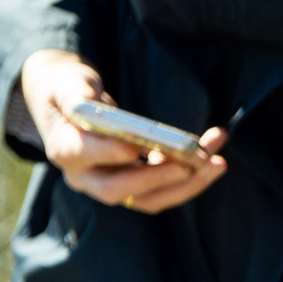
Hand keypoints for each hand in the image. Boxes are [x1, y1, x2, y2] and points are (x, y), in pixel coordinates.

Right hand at [20, 50, 226, 214]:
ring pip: (146, 199)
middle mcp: (84, 176)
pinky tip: (214, 155)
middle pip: (117, 190)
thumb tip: (90, 106)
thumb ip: (76, 95)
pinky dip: (190, 176)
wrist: (67, 104)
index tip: (135, 147)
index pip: (82, 157)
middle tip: (191, 162)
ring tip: (217, 163)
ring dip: (185, 184)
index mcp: (64, 150)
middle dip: (157, 178)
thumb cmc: (68, 89)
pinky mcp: (132, 182)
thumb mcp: (67, 83)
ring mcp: (109, 183)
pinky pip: (162, 189)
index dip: (109, 153)